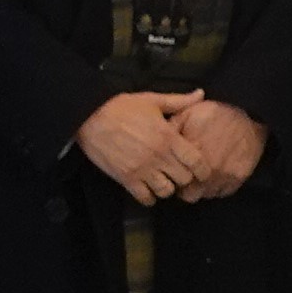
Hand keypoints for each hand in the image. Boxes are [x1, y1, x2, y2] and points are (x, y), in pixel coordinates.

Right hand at [75, 90, 192, 202]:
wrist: (89, 116)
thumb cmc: (121, 107)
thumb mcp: (152, 100)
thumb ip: (178, 101)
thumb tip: (200, 94)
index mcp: (168, 137)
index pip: (196, 162)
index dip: (202, 169)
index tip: (199, 170)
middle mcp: (158, 156)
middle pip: (184, 179)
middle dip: (184, 177)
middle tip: (178, 173)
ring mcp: (142, 169)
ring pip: (166, 192)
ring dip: (166, 187)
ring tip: (162, 180)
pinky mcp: (126, 179)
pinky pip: (145, 198)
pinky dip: (149, 197)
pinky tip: (147, 187)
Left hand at [166, 98, 265, 200]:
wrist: (250, 115)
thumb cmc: (216, 113)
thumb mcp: (188, 114)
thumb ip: (171, 131)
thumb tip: (156, 143)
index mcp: (193, 154)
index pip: (175, 180)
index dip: (172, 178)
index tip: (172, 173)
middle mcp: (208, 170)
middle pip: (189, 195)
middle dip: (185, 188)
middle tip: (186, 178)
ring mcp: (224, 177)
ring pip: (205, 196)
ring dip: (201, 188)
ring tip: (200, 176)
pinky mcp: (238, 180)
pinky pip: (221, 193)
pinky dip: (216, 187)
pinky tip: (214, 175)